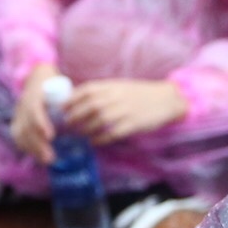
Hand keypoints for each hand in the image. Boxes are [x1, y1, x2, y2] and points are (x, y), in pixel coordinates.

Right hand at [10, 64, 62, 163]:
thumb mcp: (61, 85)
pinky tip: (37, 156)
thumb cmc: (54, 82)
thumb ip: (71, 98)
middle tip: (51, 157)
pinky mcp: (16, 120)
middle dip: (38, 144)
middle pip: (26, 126)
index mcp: (35, 93)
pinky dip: (26, 148)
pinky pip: (17, 136)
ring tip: (47, 160)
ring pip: (20, 133)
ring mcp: (18, 112)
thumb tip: (86, 114)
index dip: (40, 123)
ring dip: (33, 149)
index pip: (34, 110)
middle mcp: (23, 103)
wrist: (36, 76)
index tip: (51, 136)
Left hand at [62, 78, 188, 143]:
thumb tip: (79, 100)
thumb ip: (102, 91)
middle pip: (89, 107)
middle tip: (67, 125)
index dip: (71, 100)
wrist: (165, 99)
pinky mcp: (131, 125)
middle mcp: (116, 97)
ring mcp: (124, 111)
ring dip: (85, 129)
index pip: (86, 90)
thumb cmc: (140, 93)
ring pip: (97, 121)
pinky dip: (100, 139)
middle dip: (74, 116)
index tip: (61, 108)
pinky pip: (111, 133)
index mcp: (112, 86)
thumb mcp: (120, 86)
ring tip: (79, 134)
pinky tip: (94, 142)